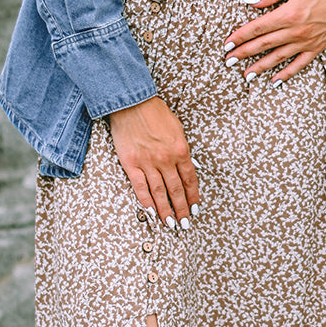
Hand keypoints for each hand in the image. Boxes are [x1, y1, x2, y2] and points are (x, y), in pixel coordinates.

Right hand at [108, 97, 199, 227]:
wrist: (131, 103)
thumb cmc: (154, 112)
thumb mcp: (177, 128)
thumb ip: (181, 149)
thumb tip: (185, 167)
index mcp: (180, 150)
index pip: (190, 179)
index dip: (193, 196)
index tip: (194, 208)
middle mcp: (165, 159)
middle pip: (176, 190)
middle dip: (182, 209)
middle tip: (185, 223)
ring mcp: (147, 163)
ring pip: (159, 193)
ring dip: (166, 211)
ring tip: (170, 224)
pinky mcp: (131, 164)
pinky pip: (140, 187)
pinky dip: (146, 201)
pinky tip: (151, 212)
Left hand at [224, 0, 325, 83]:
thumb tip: (250, 2)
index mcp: (289, 14)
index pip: (258, 28)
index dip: (240, 36)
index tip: (227, 44)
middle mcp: (296, 31)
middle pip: (264, 44)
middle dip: (244, 53)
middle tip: (228, 61)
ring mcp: (306, 42)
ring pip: (278, 58)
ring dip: (260, 67)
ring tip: (246, 75)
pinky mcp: (316, 48)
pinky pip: (299, 64)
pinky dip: (286, 74)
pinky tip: (274, 81)